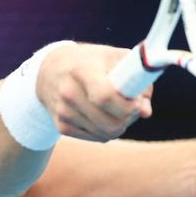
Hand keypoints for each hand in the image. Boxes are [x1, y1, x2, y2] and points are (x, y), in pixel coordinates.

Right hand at [37, 43, 152, 141]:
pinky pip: (97, 138)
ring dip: (120, 125)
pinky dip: (107, 130)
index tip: (137, 102)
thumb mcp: (114, 58)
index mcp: (82, 70)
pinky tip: (104, 114)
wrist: (50, 70)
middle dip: (129, 118)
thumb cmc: (91, 61)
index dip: (127, 106)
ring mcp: (63, 111)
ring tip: (119, 108)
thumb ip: (136, 81)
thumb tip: (145, 111)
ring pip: (106, 134)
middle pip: (110, 123)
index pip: (105, 97)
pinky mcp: (61, 126)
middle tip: (133, 106)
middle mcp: (69, 92)